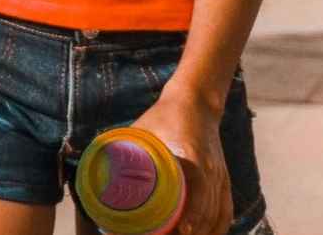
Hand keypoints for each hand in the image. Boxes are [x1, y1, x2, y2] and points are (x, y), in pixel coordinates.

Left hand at [130, 85, 231, 234]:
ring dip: (201, 234)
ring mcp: (220, 177)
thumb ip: (124, 155)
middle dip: (190, 232)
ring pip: (217, 216)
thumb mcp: (143, 131)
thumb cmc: (165, 117)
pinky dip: (215, 230)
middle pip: (207, 212)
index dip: (192, 216)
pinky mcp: (224, 181)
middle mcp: (211, 169)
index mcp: (193, 155)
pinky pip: (224, 213)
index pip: (199, 192)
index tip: (181, 231)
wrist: (197, 102)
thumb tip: (98, 181)